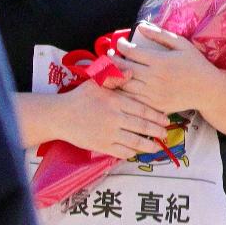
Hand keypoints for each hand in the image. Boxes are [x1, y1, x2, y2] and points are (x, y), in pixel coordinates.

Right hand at [52, 79, 170, 159]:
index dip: (156, 116)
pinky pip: (121, 151)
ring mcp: (108, 134)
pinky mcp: (100, 145)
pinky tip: (137, 152)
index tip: (166, 119)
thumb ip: (115, 77)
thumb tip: (132, 71)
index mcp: (116, 102)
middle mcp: (114, 118)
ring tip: (157, 147)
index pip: (142, 109)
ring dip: (148, 145)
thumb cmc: (80, 97)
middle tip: (166, 133)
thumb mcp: (97, 82)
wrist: (59, 116)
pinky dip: (131, 152)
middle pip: (142, 126)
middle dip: (157, 131)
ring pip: (134, 141)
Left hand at [115, 23, 215, 117]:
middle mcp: (154, 77)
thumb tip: (141, 27)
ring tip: (112, 69)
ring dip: (115, 76)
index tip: (119, 42)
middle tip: (110, 55)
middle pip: (124, 68)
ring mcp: (153, 93)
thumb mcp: (182, 45)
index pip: (132, 51)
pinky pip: (133, 99)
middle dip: (113, 60)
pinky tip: (122, 85)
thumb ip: (161, 35)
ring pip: (125, 85)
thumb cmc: (195, 64)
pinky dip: (124, 92)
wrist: (207, 89)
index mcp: (160, 61)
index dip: (121, 45)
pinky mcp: (154, 105)